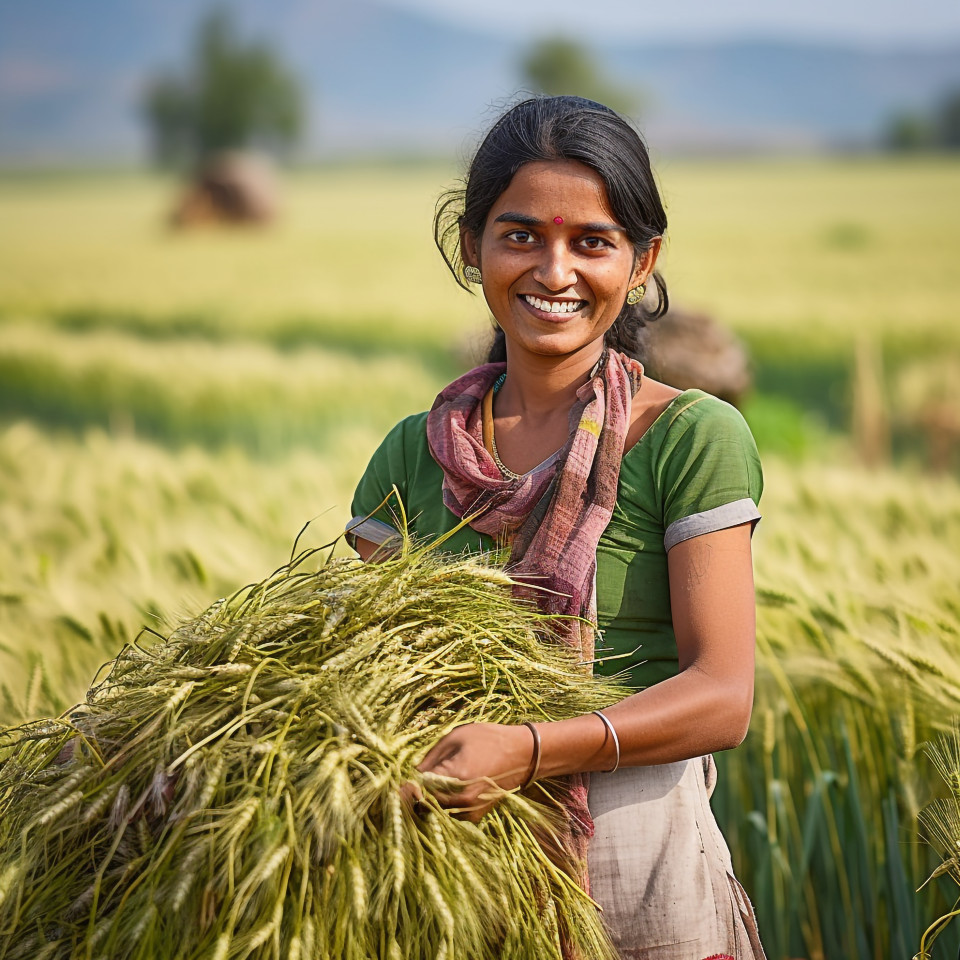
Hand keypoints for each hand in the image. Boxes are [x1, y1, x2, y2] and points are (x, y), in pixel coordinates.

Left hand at [416, 722, 535, 822]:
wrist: (524, 754)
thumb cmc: (490, 739)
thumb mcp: (457, 737)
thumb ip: (432, 757)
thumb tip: (412, 773)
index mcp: (456, 778)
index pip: (419, 788)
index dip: (406, 785)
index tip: (398, 781)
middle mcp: (462, 800)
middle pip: (425, 803)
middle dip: (415, 793)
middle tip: (407, 783)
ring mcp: (470, 811)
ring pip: (436, 811)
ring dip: (428, 800)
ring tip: (426, 784)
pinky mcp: (476, 815)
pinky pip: (450, 813)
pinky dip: (443, 804)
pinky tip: (444, 789)